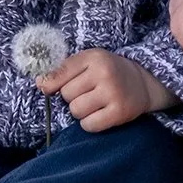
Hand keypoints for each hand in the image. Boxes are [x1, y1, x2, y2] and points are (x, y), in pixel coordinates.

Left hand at [37, 49, 177, 131]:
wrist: (142, 82)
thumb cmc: (107, 72)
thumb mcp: (87, 62)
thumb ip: (62, 71)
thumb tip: (40, 83)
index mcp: (93, 57)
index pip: (58, 74)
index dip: (51, 85)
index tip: (51, 88)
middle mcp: (104, 73)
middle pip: (66, 94)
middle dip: (72, 97)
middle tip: (86, 93)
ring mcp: (113, 93)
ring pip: (76, 110)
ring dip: (80, 111)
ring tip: (93, 104)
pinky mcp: (120, 112)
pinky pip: (89, 125)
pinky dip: (89, 124)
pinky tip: (99, 115)